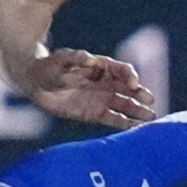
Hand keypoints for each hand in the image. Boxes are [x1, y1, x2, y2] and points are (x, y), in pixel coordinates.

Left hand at [15, 47, 154, 126]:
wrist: (36, 82)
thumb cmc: (50, 66)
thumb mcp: (61, 59)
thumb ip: (76, 58)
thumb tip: (91, 59)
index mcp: (101, 66)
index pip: (122, 70)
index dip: (130, 76)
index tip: (133, 83)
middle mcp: (106, 83)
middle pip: (128, 89)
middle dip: (140, 94)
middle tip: (150, 100)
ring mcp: (101, 99)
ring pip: (125, 105)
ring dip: (138, 111)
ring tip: (150, 117)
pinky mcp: (95, 113)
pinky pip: (113, 119)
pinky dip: (124, 124)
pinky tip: (135, 128)